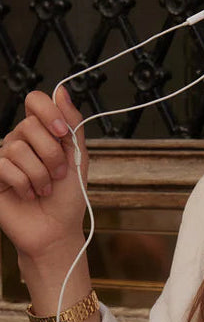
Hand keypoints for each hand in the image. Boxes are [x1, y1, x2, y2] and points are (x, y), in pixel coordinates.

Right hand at [0, 89, 87, 262]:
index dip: (48, 112)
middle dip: (52, 154)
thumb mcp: (78, 157)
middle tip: (59, 174)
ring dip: (40, 174)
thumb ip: (72, 124)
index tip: (62, 133)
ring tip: (45, 189)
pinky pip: (5, 166)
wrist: (57, 230)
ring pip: (18, 148)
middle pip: (29, 126)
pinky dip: (24, 184)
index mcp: (41, 132)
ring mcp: (4, 157)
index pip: (35, 101)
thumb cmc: (67, 197)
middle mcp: (20, 141)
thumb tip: (61, 90)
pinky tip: (29, 194)